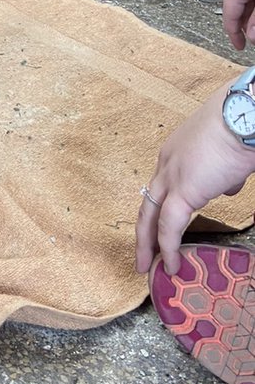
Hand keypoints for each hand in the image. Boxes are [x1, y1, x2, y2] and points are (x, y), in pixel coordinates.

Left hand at [135, 80, 254, 275]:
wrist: (242, 117)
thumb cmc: (240, 130)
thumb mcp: (228, 157)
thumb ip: (223, 176)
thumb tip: (225, 189)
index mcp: (175, 154)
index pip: (162, 188)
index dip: (161, 210)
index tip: (161, 229)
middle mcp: (166, 164)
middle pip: (147, 202)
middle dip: (143, 231)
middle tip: (141, 255)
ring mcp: (171, 177)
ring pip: (150, 215)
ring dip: (148, 243)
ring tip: (147, 267)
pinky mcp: (182, 191)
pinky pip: (169, 226)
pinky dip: (168, 247)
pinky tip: (172, 264)